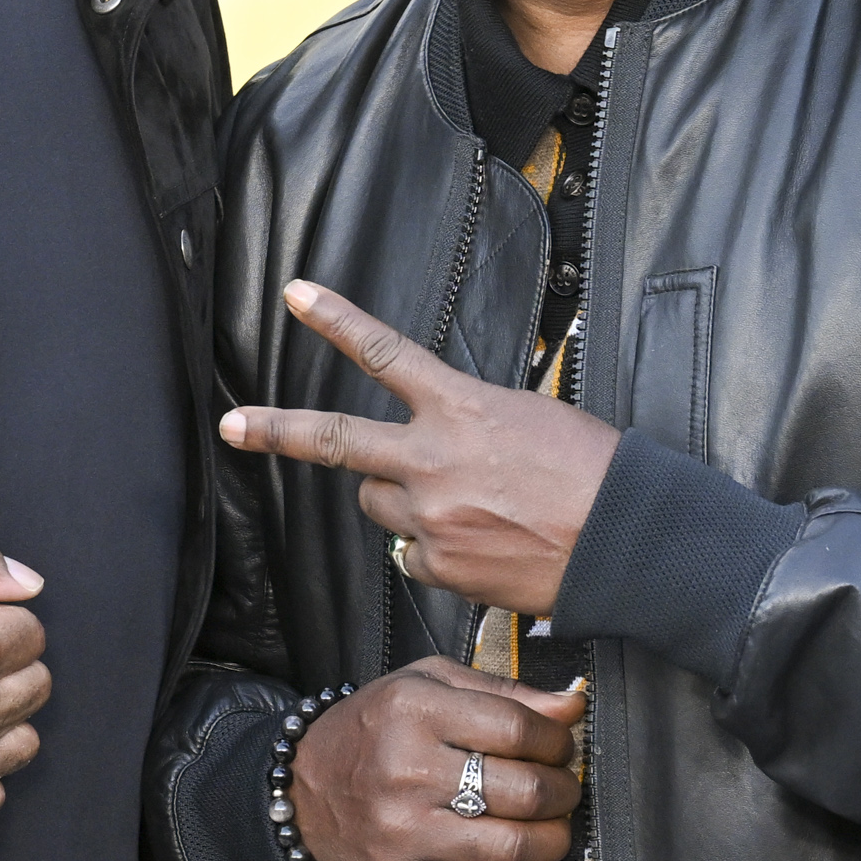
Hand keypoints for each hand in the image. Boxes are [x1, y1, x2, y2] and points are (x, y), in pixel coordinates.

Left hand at [220, 279, 617, 617]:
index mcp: (459, 406)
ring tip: (463, 504)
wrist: (628, 540)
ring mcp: (431, 516)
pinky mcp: (441, 567)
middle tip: (232, 425)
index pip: (383, 351)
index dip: (334, 318)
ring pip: (379, 505)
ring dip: (401, 501)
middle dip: (276, 429)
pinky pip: (414, 556)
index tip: (295, 293)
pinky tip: (482, 546)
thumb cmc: (592, 471)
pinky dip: (436, 551)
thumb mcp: (528, 416)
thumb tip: (434, 452)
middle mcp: (433, 458)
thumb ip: (466, 424)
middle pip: (336, 440)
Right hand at [291, 658, 586, 860]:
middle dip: (562, 792)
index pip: (517, 729)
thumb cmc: (377, 728)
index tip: (560, 747)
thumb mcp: (427, 684)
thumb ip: (502, 691)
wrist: (304, 789)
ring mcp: (403, 830)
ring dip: (553, 840)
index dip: (556, 742)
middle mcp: (406, 769)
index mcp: (414, 709)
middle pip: (522, 790)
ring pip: (511, 847)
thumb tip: (572, 707)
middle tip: (563, 788)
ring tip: (553, 827)